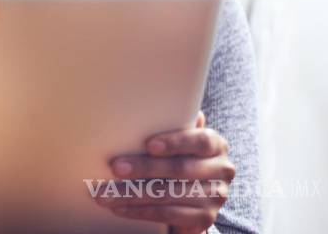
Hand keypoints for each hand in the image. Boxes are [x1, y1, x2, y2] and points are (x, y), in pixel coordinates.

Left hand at [96, 112, 234, 233]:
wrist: (192, 200)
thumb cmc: (177, 159)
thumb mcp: (176, 143)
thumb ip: (169, 126)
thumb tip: (138, 108)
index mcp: (216, 145)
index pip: (200, 141)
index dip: (175, 143)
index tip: (148, 145)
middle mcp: (222, 169)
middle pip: (180, 169)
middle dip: (144, 168)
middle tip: (115, 168)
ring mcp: (216, 196)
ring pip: (169, 194)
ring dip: (133, 193)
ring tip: (106, 192)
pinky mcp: (205, 219)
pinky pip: (168, 214)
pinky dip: (140, 211)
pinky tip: (119, 208)